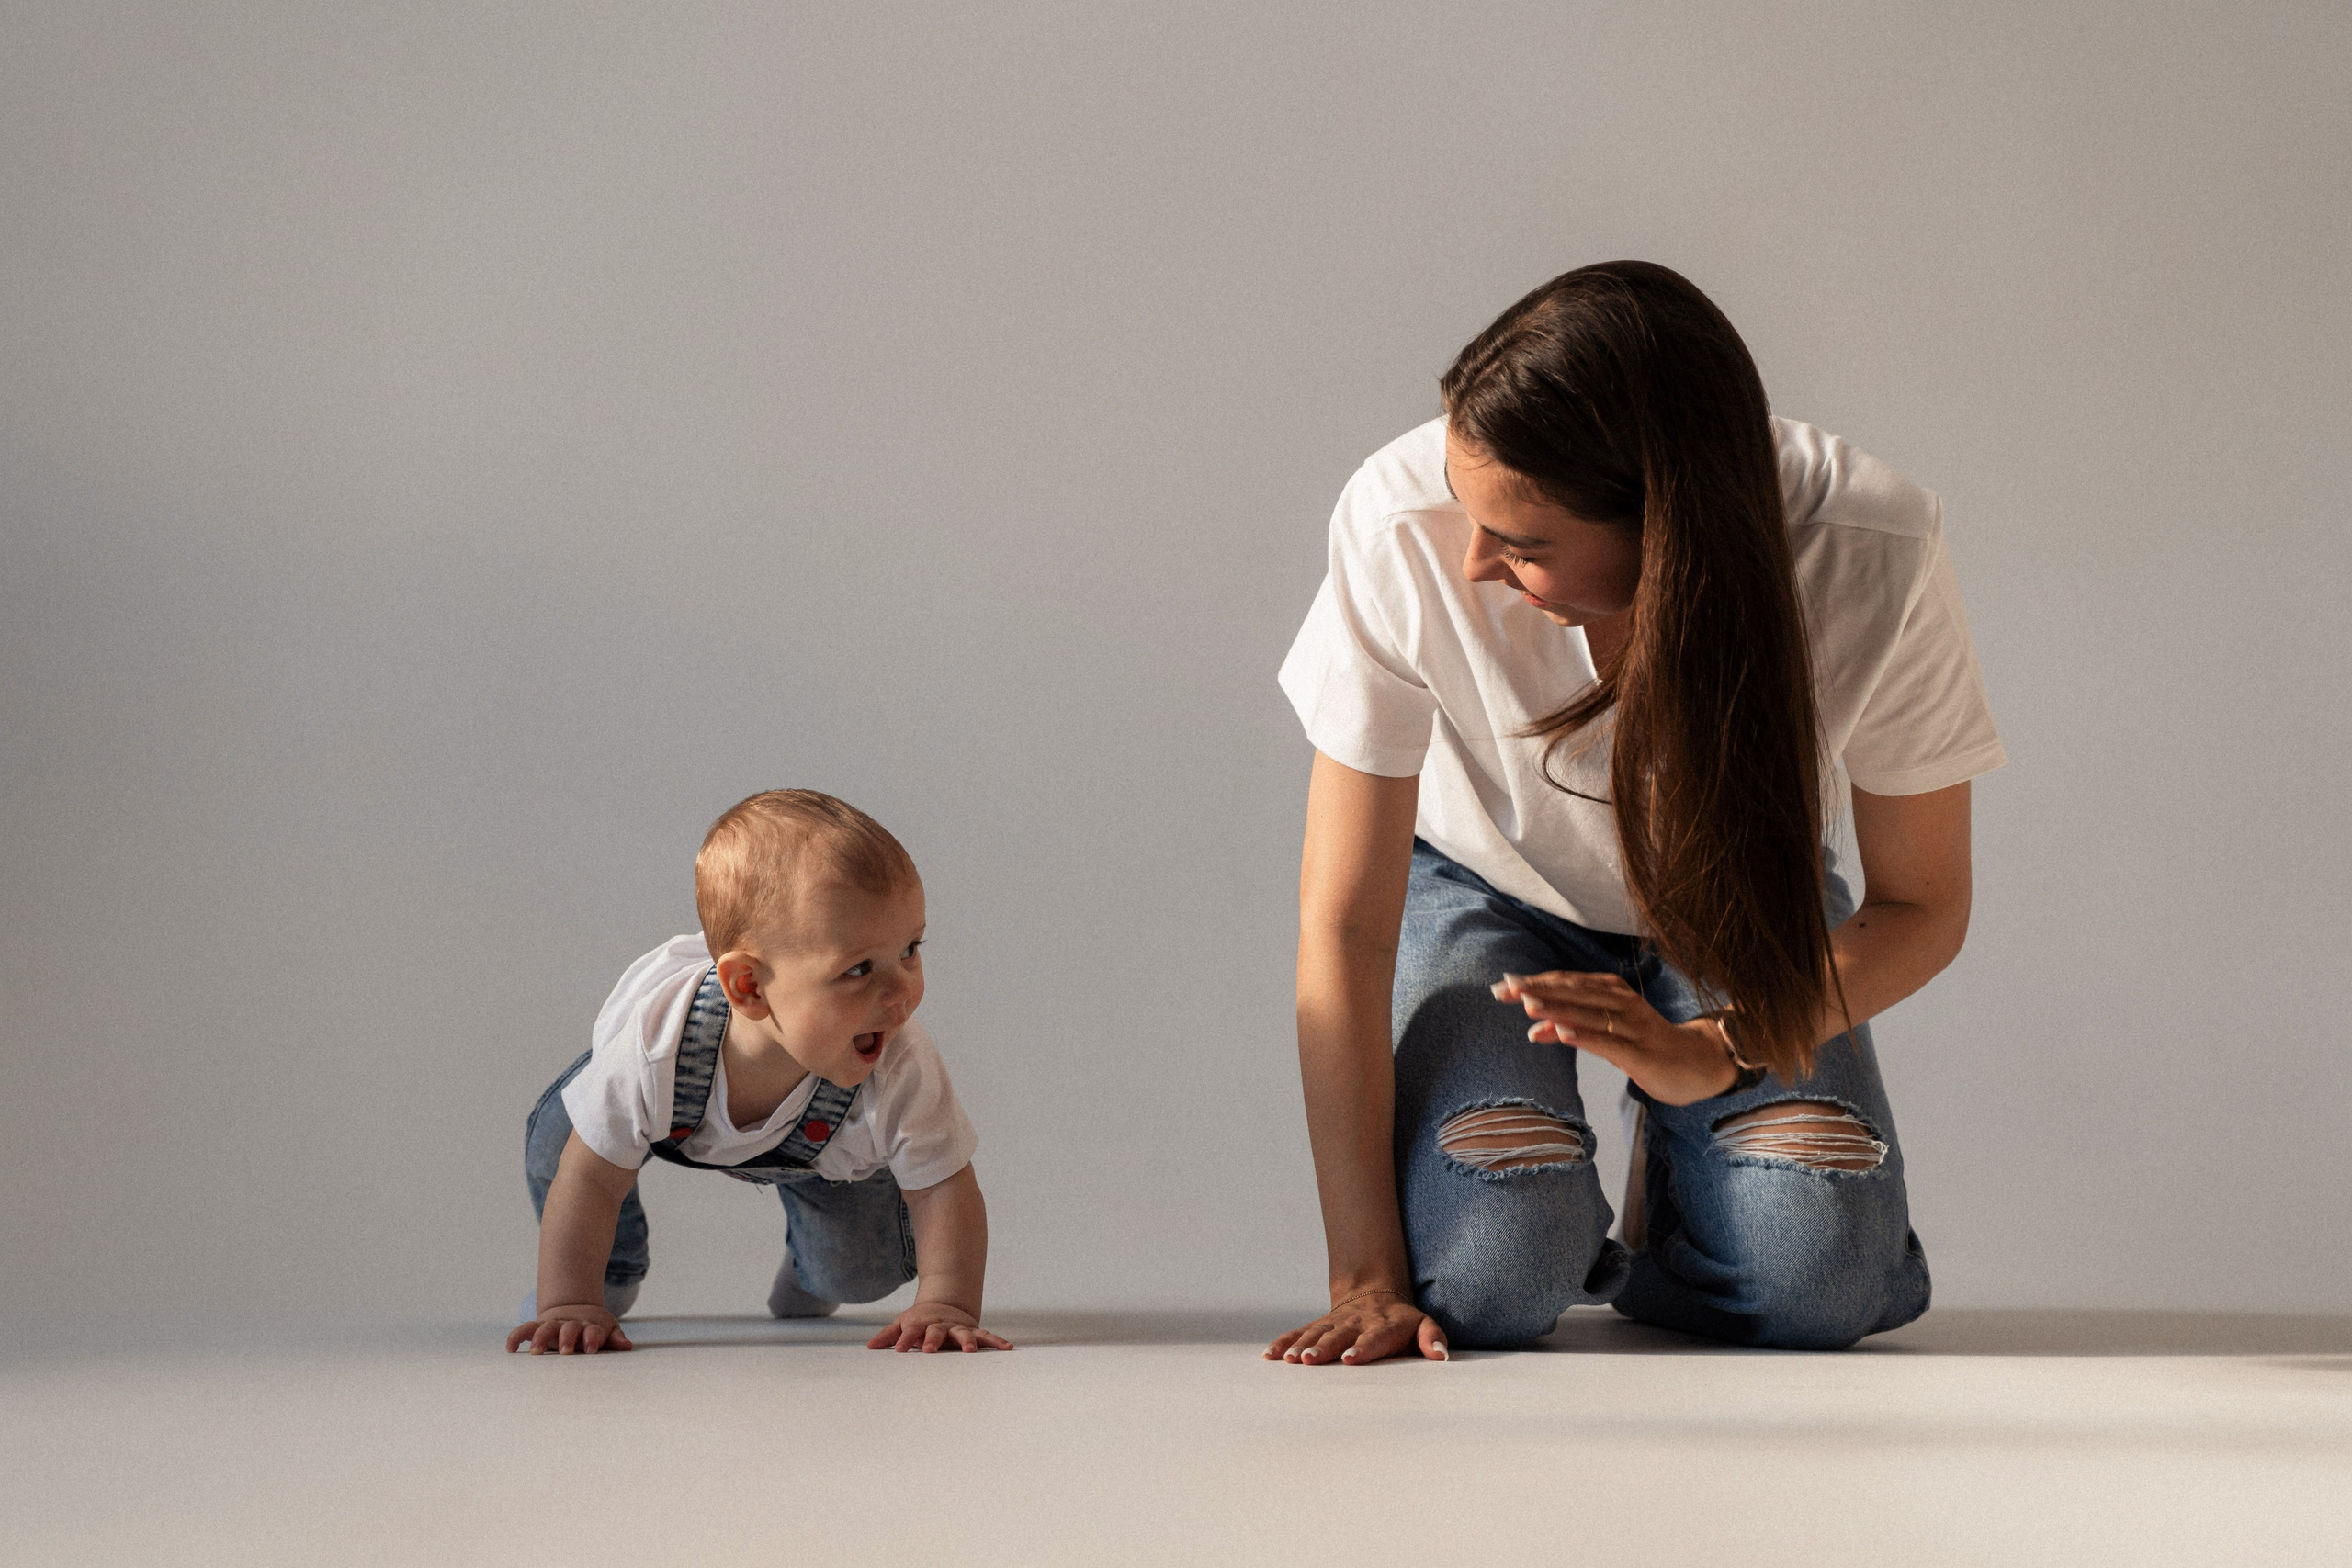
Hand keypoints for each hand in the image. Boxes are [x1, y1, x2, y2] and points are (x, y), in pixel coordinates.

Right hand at [506, 1303, 632, 1354]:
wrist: (576, 1311)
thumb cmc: (595, 1329)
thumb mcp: (609, 1331)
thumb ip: (615, 1339)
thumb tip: (627, 1346)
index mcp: (591, 1327)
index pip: (594, 1331)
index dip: (593, 1338)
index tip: (592, 1350)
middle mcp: (571, 1325)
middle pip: (568, 1329)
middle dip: (567, 1339)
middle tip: (566, 1352)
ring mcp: (553, 1325)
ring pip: (545, 1328)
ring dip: (540, 1338)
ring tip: (535, 1352)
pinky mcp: (538, 1327)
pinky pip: (525, 1329)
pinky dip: (516, 1336)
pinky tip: (510, 1349)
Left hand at [866, 1300, 1013, 1353]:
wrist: (945, 1305)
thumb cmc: (920, 1321)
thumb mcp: (902, 1324)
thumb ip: (888, 1335)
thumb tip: (869, 1347)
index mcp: (922, 1323)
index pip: (911, 1332)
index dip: (905, 1340)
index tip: (899, 1351)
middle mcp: (941, 1325)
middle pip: (937, 1332)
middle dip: (934, 1340)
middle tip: (930, 1350)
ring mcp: (958, 1328)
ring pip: (964, 1334)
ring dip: (967, 1342)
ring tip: (970, 1352)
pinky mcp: (973, 1331)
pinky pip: (987, 1337)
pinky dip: (997, 1342)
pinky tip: (1008, 1348)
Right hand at [1265, 1290, 1446, 1366]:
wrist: (1373, 1293)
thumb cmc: (1401, 1320)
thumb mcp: (1422, 1324)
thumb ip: (1433, 1338)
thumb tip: (1441, 1356)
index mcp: (1382, 1326)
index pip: (1373, 1338)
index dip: (1362, 1348)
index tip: (1350, 1359)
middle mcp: (1355, 1324)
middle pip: (1338, 1336)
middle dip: (1324, 1348)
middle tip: (1310, 1361)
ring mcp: (1334, 1323)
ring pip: (1315, 1333)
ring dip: (1301, 1346)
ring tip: (1290, 1360)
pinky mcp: (1318, 1325)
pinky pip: (1298, 1332)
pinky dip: (1284, 1342)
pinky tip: (1271, 1355)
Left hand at [1492, 971, 1737, 1106]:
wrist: (1700, 1064)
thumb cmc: (1647, 1045)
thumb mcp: (1606, 1033)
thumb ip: (1571, 1028)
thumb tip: (1533, 1029)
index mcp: (1612, 991)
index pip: (1567, 982)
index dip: (1535, 982)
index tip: (1501, 986)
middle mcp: (1622, 1003)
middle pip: (1574, 992)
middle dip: (1537, 990)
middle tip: (1503, 990)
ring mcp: (1634, 1027)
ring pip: (1589, 1014)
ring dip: (1557, 1008)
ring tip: (1526, 1004)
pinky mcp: (1643, 1053)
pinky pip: (1610, 1042)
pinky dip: (1585, 1035)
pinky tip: (1562, 1032)